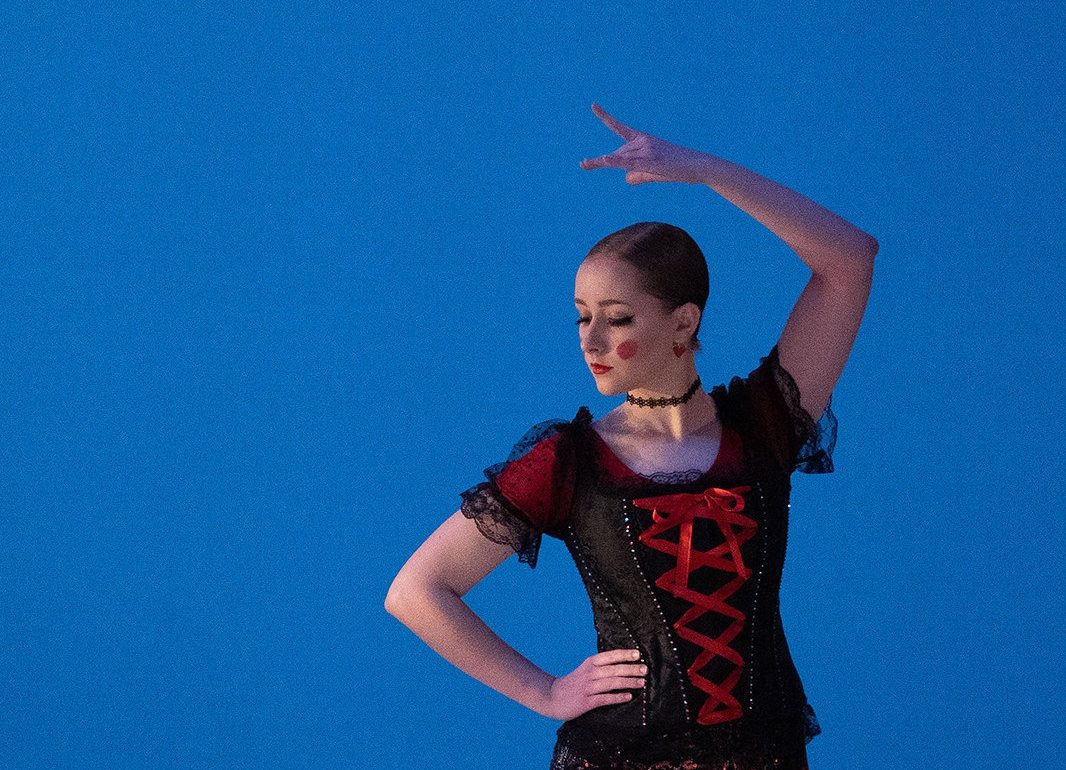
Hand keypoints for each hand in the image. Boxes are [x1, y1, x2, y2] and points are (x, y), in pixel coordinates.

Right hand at [539, 648, 646, 720]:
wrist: (552, 696)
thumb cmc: (573, 683)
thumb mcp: (585, 670)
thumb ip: (600, 667)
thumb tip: (621, 664)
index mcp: (589, 663)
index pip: (609, 656)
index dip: (624, 654)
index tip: (638, 654)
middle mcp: (589, 673)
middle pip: (614, 669)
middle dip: (631, 669)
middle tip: (645, 669)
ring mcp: (588, 688)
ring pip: (612, 683)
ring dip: (628, 682)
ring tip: (641, 683)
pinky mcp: (587, 702)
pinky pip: (606, 699)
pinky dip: (618, 697)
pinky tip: (628, 697)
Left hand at [579, 103, 711, 185]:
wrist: (699, 166)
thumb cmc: (678, 168)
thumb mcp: (655, 171)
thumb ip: (638, 174)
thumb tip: (626, 178)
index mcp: (643, 139)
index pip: (619, 128)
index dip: (605, 116)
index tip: (593, 105)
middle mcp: (643, 141)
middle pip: (618, 154)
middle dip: (603, 162)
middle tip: (591, 164)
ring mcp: (647, 151)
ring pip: (623, 162)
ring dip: (620, 168)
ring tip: (636, 168)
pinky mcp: (652, 162)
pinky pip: (630, 163)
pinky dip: (617, 162)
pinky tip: (605, 159)